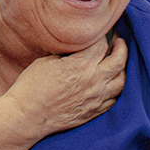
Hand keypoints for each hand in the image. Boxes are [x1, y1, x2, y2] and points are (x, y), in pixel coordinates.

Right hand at [5, 35, 127, 135]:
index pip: (101, 45)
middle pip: (119, 60)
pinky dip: (117, 88)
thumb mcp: (47, 61)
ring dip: (123, 69)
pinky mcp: (95, 111)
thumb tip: (79, 47)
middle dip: (121, 47)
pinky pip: (115, 99)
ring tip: (119, 62)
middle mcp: (94, 81)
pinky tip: (113, 83)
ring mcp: (97, 98)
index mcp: (81, 65)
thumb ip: (68, 53)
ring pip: (121, 81)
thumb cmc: (31, 87)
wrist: (27, 116)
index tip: (101, 33)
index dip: (102, 36)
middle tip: (119, 42)